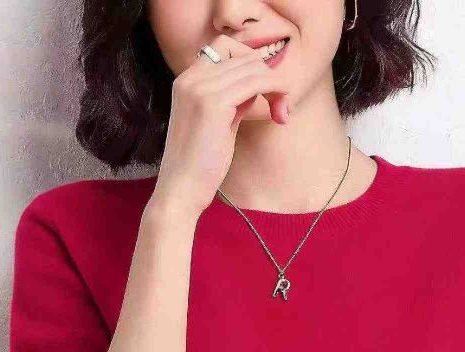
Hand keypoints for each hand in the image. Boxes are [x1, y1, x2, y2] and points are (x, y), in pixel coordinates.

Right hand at [149, 35, 289, 215]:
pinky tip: (281, 110)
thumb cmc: (200, 165)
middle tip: (282, 106)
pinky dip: (275, 90)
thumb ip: (232, 102)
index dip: (251, 63)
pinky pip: (256, 82)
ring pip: (252, 66)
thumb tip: (255, 87)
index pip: (225, 47)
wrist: (181, 190)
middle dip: (269, 76)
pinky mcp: (213, 104)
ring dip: (276, 85)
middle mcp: (190, 78)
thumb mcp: (217, 125)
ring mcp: (200, 89)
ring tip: (283, 111)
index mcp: (186, 81)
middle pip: (243, 55)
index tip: (266, 90)